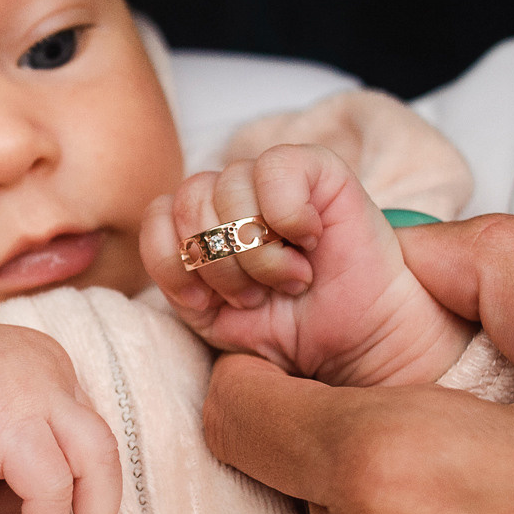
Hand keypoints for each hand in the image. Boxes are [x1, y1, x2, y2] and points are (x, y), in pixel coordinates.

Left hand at [140, 144, 470, 385]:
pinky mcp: (317, 167)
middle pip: (188, 200)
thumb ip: (177, 278)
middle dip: (220, 266)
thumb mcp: (211, 317)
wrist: (356, 346)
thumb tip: (171, 245)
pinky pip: (274, 167)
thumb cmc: (288, 330)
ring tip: (289, 278)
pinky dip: (288, 214)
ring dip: (258, 252)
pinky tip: (309, 241)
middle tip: (259, 296)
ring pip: (227, 187)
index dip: (175, 263)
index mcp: (202, 225)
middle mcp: (232, 195)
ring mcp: (272, 178)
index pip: (157, 216)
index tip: (206, 302)